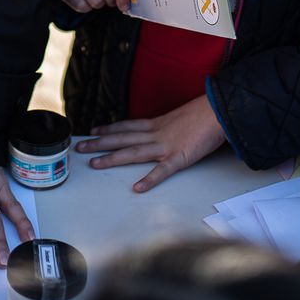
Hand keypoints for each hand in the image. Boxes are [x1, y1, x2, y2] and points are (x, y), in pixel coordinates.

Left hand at [74, 94, 225, 191]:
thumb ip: (168, 126)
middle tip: (80, 147)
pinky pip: (161, 171)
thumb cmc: (203, 114)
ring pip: (133, 153)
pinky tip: (138, 188)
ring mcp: (165, 146)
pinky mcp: (179, 158)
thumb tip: (164, 131)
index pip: (127, 126)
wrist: (218, 112)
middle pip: (122, 139)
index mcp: (156, 124)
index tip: (93, 130)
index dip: (109, 129)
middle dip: (99, 143)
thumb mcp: (179, 118)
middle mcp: (155, 134)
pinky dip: (149, 180)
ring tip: (95, 164)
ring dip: (112, 158)